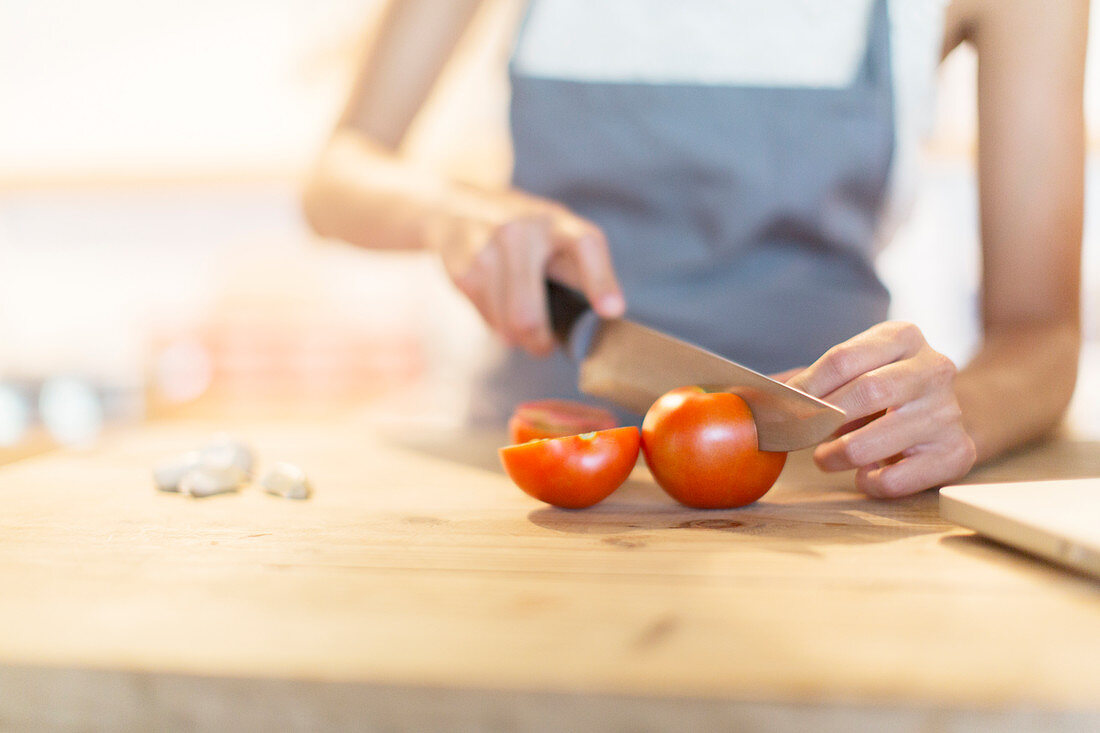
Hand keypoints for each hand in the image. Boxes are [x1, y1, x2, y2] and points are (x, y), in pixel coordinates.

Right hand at [438, 190, 624, 355]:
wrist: (456, 206)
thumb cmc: (524, 232)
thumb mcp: (558, 234)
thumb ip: (581, 271)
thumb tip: (607, 316)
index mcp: (558, 223)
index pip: (585, 247)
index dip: (600, 281)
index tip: (611, 310)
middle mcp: (522, 231)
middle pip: (528, 314)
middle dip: (539, 342)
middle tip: (544, 346)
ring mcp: (486, 248)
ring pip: (506, 325)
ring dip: (516, 336)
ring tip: (517, 319)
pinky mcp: (461, 267)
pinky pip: (486, 319)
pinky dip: (494, 322)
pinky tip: (495, 303)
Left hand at [784, 322, 976, 497]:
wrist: (944, 412)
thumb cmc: (883, 390)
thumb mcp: (853, 371)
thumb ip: (807, 380)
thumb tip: (750, 395)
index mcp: (903, 336)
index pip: (844, 359)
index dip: (805, 388)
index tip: (781, 408)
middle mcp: (934, 368)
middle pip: (866, 392)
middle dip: (822, 419)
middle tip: (798, 436)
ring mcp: (949, 411)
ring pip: (879, 440)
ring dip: (839, 455)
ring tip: (824, 458)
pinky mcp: (957, 453)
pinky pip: (900, 478)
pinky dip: (871, 482)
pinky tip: (865, 474)